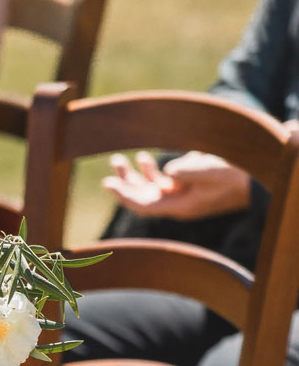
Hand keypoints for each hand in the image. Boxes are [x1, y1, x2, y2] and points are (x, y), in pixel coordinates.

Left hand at [102, 150, 253, 219]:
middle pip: (143, 197)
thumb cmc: (235, 175)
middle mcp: (178, 204)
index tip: (109, 184)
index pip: (144, 206)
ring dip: (134, 175)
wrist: (256, 178)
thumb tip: (167, 171)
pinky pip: (163, 182)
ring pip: (150, 188)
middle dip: (125, 182)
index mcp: (182, 206)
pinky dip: (151, 171)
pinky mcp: (188, 186)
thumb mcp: (212, 171)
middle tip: (113, 163)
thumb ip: (189, 171)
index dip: (124, 196)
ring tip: (120, 159)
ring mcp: (183, 195)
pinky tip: (145, 158)